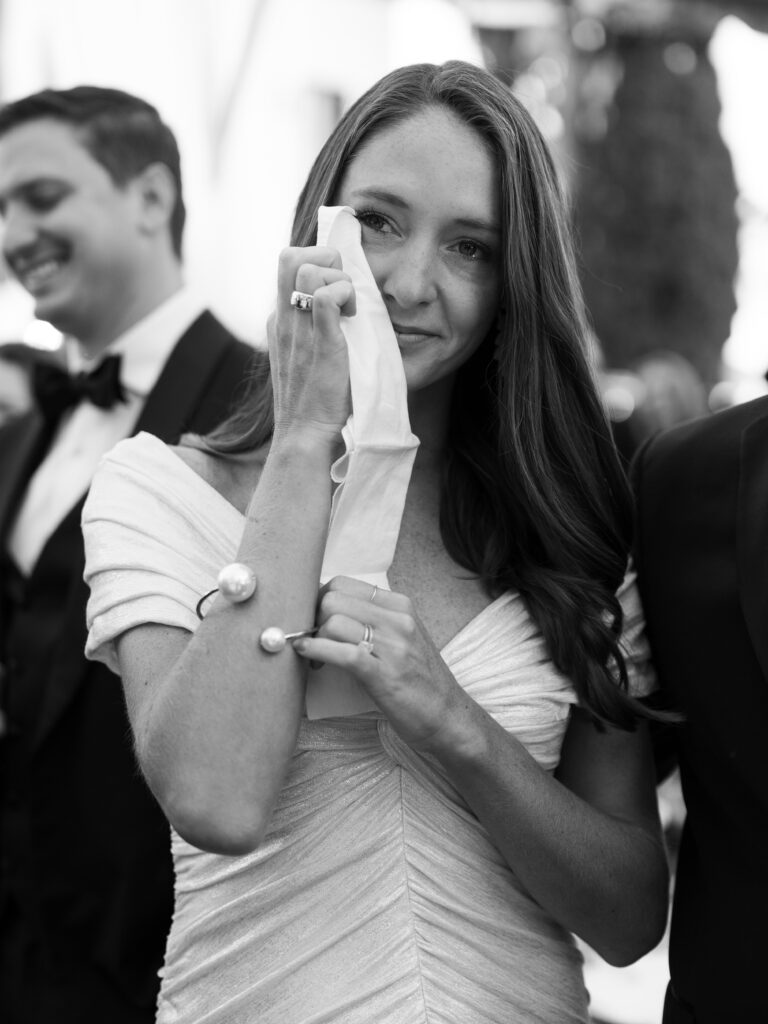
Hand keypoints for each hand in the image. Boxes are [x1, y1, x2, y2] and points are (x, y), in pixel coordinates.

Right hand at [269, 246, 355, 445]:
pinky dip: (345, 295)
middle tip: (344, 291)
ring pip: (307, 267)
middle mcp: (283, 320)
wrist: (305, 436)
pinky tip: (353, 317)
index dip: (317, 264)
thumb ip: (312, 330)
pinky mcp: (321, 343)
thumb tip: (335, 308)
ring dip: (339, 279)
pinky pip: (326, 296)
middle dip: (325, 260)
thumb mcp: (304, 358)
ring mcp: (298, 330)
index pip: (287, 264)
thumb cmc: (315, 402)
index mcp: (279, 321)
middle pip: (289, 255)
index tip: (337, 291)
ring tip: (350, 309)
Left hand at [293, 576, 469, 751]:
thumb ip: (374, 620)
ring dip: (314, 639)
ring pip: (334, 622)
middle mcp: (398, 620)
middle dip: (313, 618)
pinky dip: (316, 651)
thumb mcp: (402, 637)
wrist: (448, 716)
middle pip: (333, 599)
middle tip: (314, 641)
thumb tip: (328, 612)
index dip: (319, 601)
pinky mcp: (385, 674)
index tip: (316, 621)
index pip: (343, 584)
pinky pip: (342, 653)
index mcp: (400, 606)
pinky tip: (306, 656)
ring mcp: (393, 646)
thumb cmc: (419, 679)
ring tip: (315, 659)